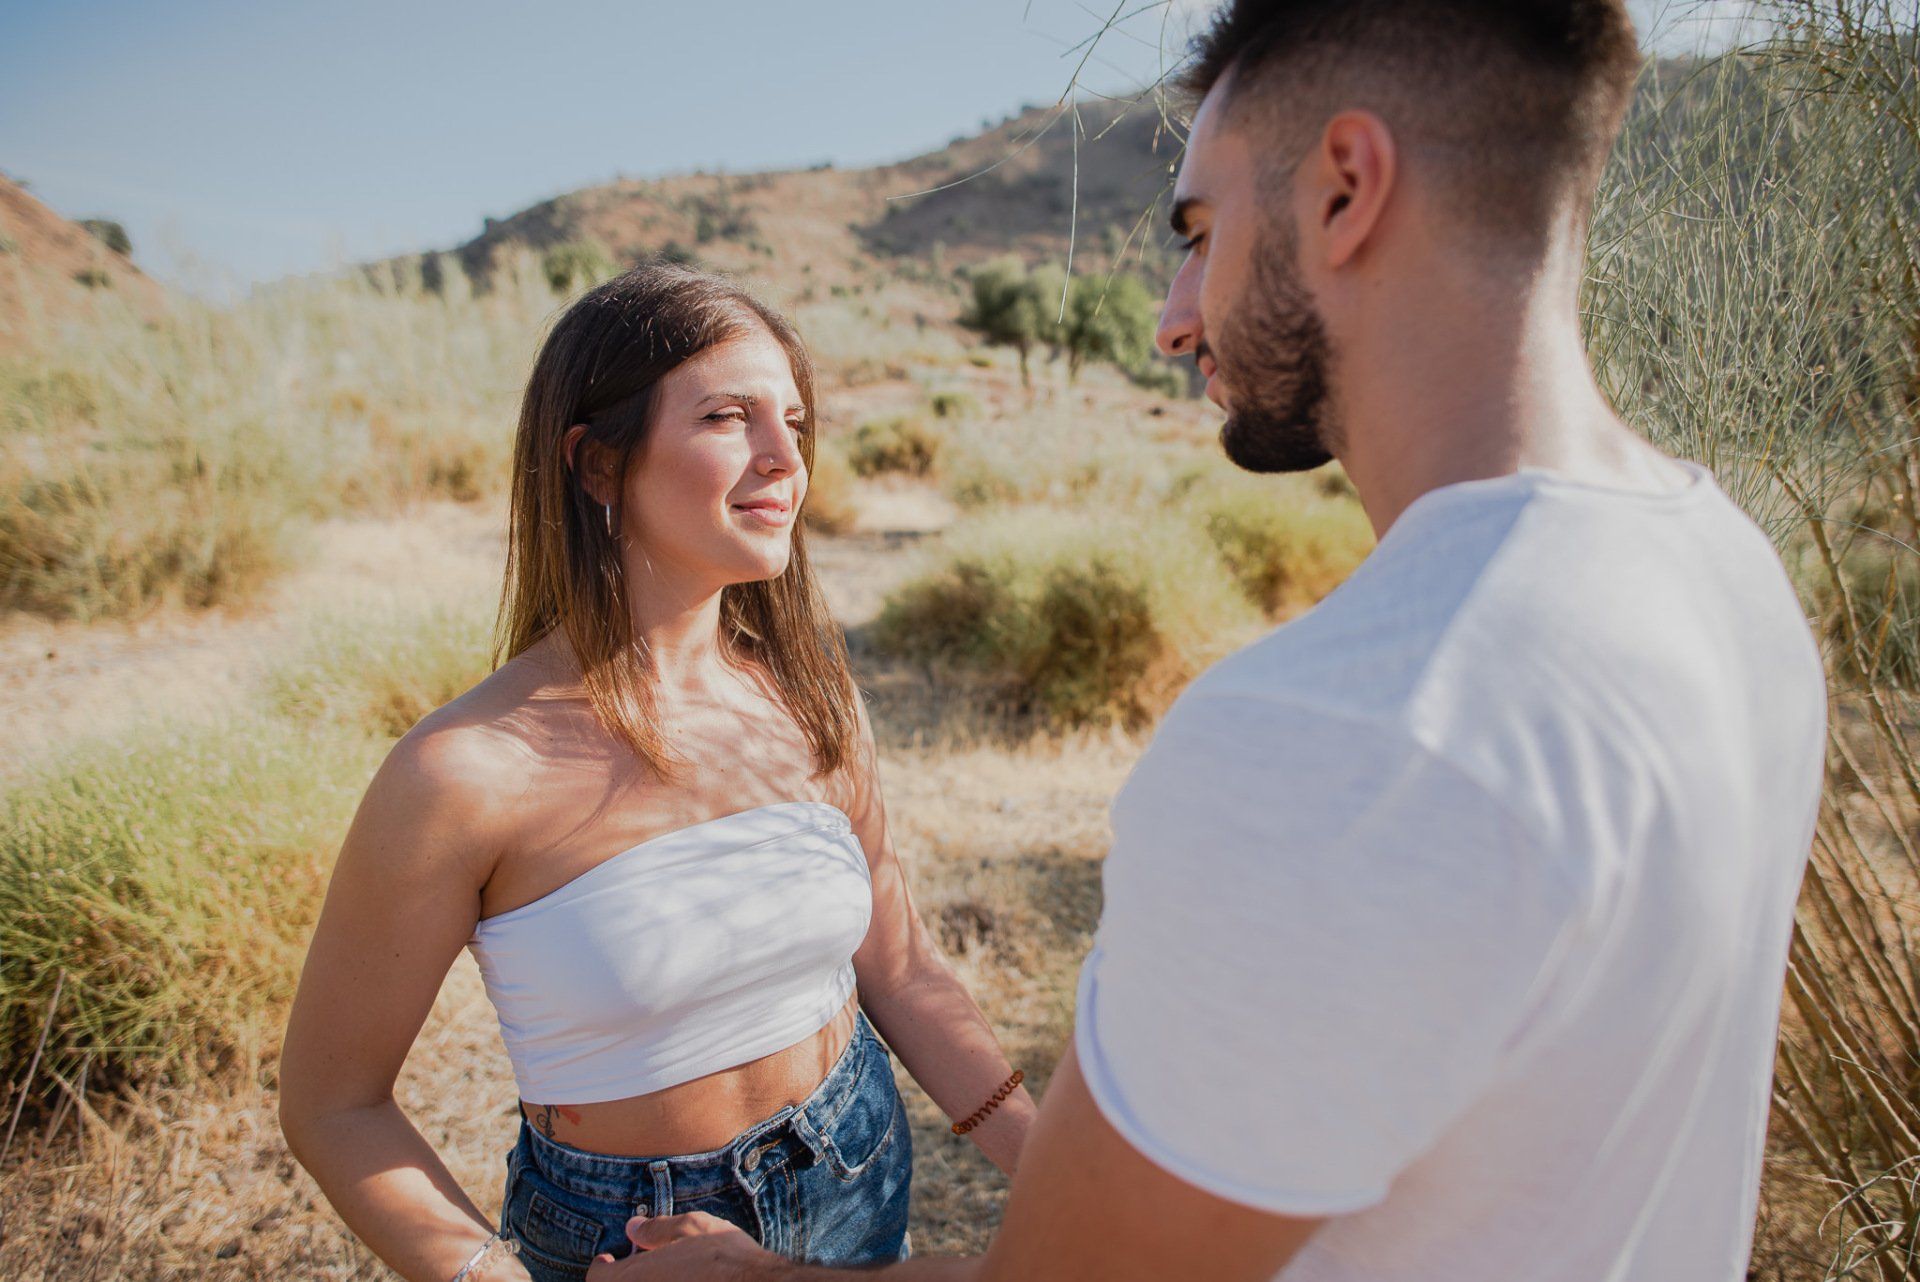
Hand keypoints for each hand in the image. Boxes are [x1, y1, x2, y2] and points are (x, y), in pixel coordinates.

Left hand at [583, 1211, 778, 1280]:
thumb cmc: (723, 1257)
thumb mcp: (690, 1228)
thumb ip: (656, 1229)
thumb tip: (634, 1227)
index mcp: (635, 1277)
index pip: (598, 1278)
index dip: (602, 1266)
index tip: (609, 1258)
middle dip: (625, 1276)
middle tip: (641, 1264)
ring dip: (646, 1281)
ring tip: (664, 1273)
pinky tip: (683, 1280)